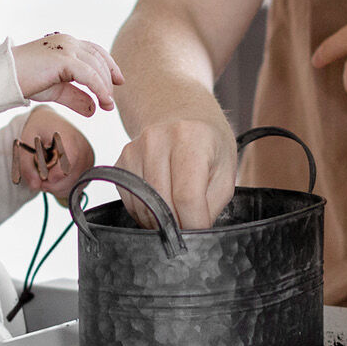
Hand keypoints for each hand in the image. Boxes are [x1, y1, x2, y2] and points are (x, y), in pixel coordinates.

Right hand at [12, 33, 123, 117]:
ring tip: (108, 105)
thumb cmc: (25, 81)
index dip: (109, 66)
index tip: (118, 81)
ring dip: (105, 87)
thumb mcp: (56, 90)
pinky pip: (89, 75)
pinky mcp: (64, 59)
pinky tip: (103, 102)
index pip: (95, 52)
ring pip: (96, 67)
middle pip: (99, 58)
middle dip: (109, 79)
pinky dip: (99, 89)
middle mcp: (68, 42)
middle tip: (111, 101)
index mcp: (66, 44)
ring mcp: (66, 48)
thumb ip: (76, 96)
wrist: (4, 78)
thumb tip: (94, 109)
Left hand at [16, 104, 94, 199]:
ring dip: (57, 188)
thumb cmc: (38, 128)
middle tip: (40, 177)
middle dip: (52, 184)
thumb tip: (35, 186)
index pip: (69, 164)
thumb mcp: (26, 143)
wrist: (49, 120)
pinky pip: (77, 186)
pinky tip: (55, 177)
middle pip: (71, 179)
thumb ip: (27, 166)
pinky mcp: (89, 167)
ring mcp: (88, 158)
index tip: (43, 177)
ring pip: (74, 186)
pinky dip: (64, 187)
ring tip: (47, 174)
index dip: (55, 175)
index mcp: (69, 138)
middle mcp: (84, 148)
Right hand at [115, 117, 236, 229]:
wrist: (178, 113)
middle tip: (189, 226)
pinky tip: (160, 204)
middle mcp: (158, 140)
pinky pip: (131, 201)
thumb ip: (211, 204)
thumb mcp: (225, 171)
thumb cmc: (207, 143)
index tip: (200, 232)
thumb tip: (193, 233)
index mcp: (191, 138)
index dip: (193, 223)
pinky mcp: (121, 161)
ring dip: (160, 222)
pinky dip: (146, 212)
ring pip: (143, 206)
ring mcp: (135, 150)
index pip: (187, 196)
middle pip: (162, 204)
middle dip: (177, 225)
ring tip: (176, 214)